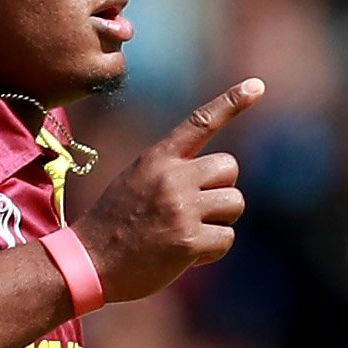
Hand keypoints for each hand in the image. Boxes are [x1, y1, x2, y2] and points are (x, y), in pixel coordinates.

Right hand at [76, 79, 262, 304]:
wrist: (90, 261)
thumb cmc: (115, 223)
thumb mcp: (137, 181)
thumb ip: (174, 172)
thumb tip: (218, 178)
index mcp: (157, 158)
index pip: (200, 122)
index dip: (232, 102)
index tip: (257, 85)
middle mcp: (172, 177)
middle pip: (230, 168)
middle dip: (222, 189)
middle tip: (198, 209)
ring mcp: (182, 209)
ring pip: (235, 203)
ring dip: (220, 220)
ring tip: (188, 231)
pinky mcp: (189, 241)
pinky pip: (227, 238)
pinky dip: (212, 250)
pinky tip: (186, 254)